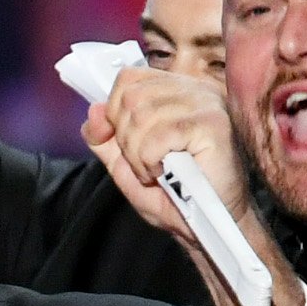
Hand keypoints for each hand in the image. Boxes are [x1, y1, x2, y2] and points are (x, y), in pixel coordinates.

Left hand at [78, 64, 306, 305]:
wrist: (204, 226)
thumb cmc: (173, 194)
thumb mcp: (125, 163)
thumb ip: (104, 136)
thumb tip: (92, 109)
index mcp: (176, 91)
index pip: (127, 79)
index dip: (113, 112)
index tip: (122, 143)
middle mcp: (194, 89)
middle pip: (129, 97)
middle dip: (125, 140)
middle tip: (146, 165)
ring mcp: (207, 104)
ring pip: (140, 116)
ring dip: (138, 156)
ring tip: (158, 172)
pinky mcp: (214, 125)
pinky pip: (157, 136)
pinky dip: (150, 162)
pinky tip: (167, 173)